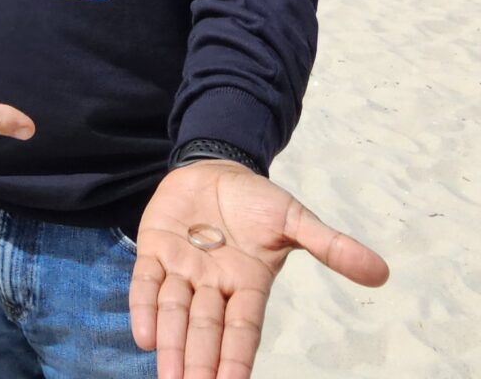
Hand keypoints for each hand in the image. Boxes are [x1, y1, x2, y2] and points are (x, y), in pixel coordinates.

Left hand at [129, 160, 388, 378]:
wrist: (217, 168)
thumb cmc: (257, 202)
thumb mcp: (294, 219)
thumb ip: (330, 246)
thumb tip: (382, 273)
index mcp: (248, 283)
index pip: (243, 329)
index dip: (237, 358)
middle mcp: (212, 284)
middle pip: (206, 329)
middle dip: (200, 361)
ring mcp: (181, 267)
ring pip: (174, 312)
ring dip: (171, 344)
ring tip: (169, 377)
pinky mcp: (154, 247)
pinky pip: (146, 281)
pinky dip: (143, 306)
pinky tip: (144, 335)